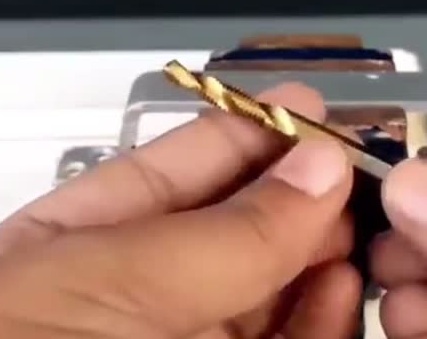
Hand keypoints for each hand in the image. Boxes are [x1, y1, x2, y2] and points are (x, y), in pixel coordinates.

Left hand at [0, 83, 361, 338]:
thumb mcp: (109, 284)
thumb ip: (221, 233)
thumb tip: (316, 166)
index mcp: (71, 250)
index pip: (171, 174)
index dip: (243, 135)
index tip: (309, 109)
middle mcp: (128, 304)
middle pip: (229, 232)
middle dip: (294, 193)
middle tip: (352, 166)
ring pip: (266, 294)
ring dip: (317, 254)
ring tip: (355, 223)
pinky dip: (318, 321)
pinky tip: (340, 288)